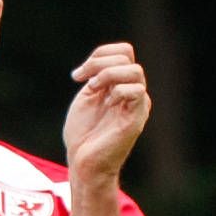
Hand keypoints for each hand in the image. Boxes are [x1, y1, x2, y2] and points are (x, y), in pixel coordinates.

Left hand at [63, 42, 153, 180]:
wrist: (83, 163)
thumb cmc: (83, 135)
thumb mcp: (87, 97)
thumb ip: (97, 76)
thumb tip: (100, 61)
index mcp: (122, 85)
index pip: (124, 52)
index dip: (100, 55)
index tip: (78, 75)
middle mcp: (133, 92)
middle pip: (127, 56)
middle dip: (99, 63)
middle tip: (82, 81)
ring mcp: (137, 104)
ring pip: (134, 70)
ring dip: (107, 74)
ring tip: (92, 89)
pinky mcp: (137, 117)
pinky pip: (136, 91)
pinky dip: (117, 90)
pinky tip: (106, 104)